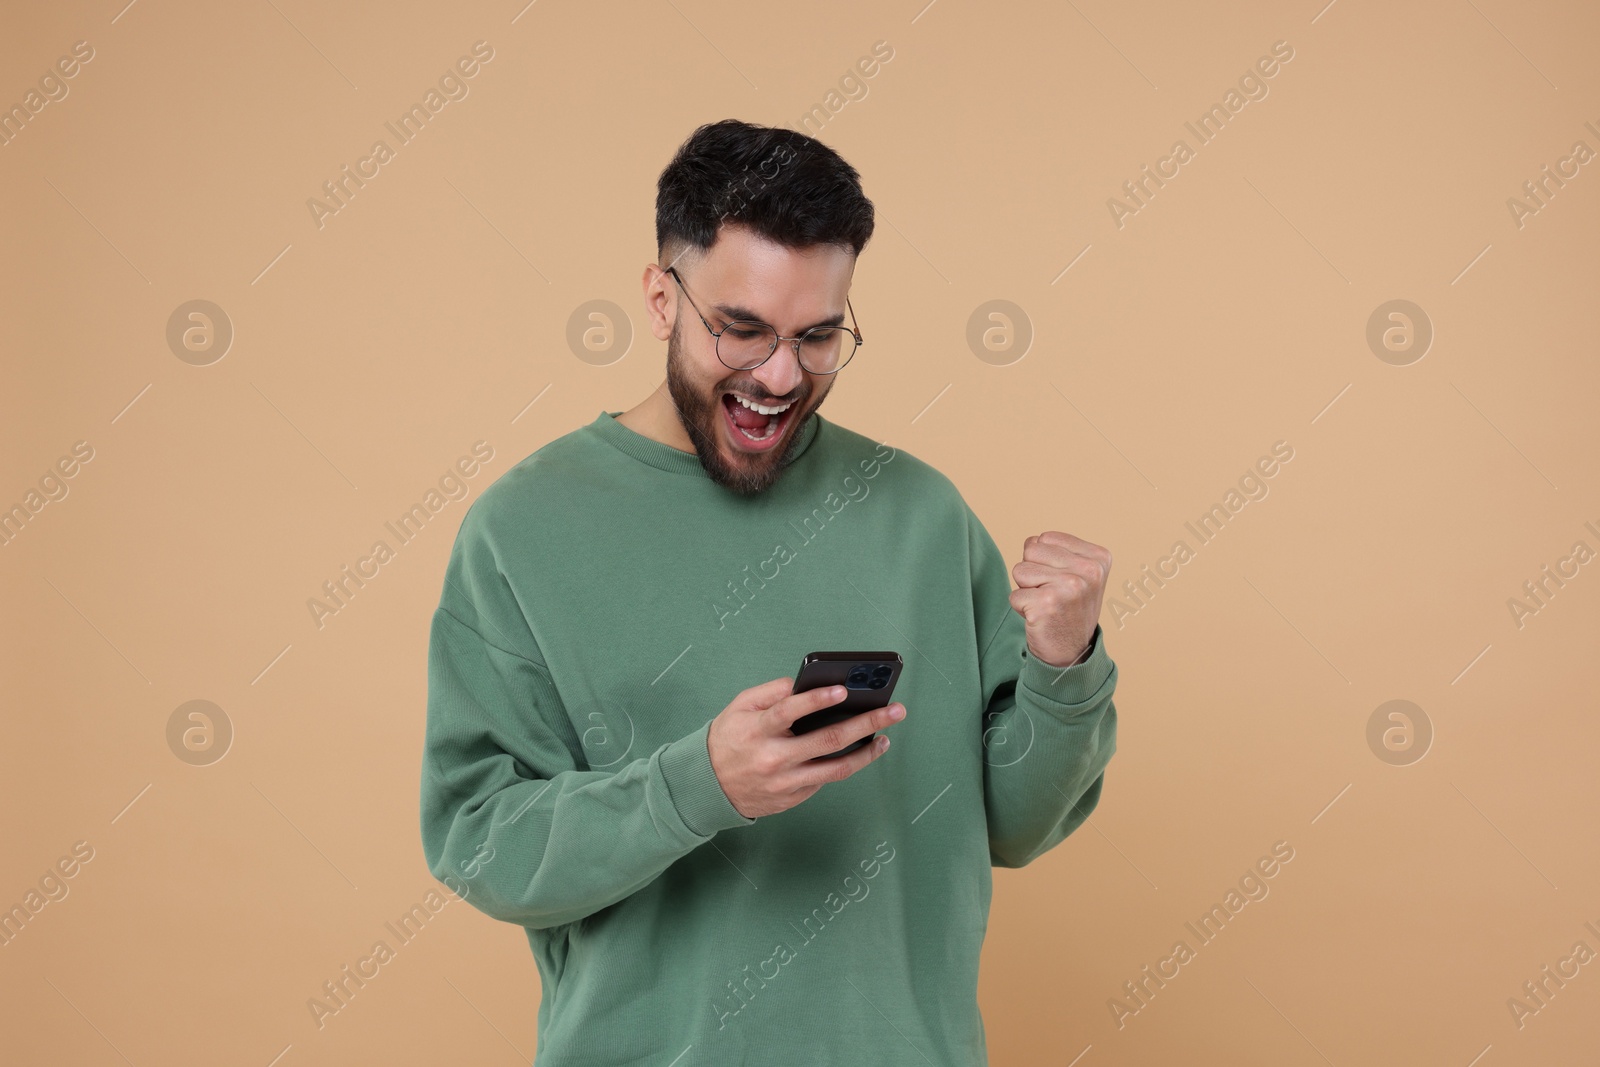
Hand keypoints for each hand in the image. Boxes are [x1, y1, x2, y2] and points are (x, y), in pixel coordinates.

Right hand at [706, 678, 905, 818]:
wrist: (709, 786)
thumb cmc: (728, 739)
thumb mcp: (739, 707)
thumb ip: (769, 693)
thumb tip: (802, 684)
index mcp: (758, 730)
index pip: (789, 711)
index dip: (816, 700)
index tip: (843, 690)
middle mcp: (774, 758)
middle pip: (827, 740)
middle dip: (866, 723)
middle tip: (894, 711)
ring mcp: (785, 782)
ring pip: (836, 769)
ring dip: (867, 753)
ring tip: (885, 737)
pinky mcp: (792, 798)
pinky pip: (824, 781)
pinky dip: (845, 765)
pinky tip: (861, 752)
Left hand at [1008, 531, 1111, 667]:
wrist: (1072, 653)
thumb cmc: (1069, 608)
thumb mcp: (1077, 573)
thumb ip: (1056, 550)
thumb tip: (1031, 541)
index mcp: (1098, 557)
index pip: (1045, 538)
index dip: (1044, 561)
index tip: (1062, 582)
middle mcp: (1089, 570)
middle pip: (1031, 550)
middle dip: (1033, 573)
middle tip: (1052, 595)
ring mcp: (1070, 587)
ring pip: (1019, 570)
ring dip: (1026, 590)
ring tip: (1046, 604)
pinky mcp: (1048, 604)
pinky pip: (1014, 595)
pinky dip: (1021, 608)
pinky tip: (1040, 618)